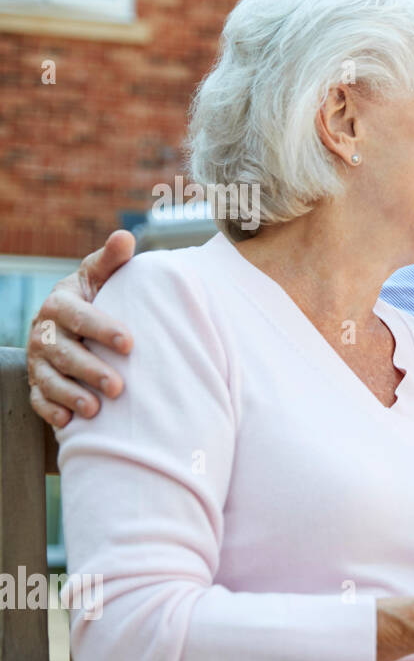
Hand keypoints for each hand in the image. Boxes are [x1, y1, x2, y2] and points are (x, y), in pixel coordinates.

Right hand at [27, 230, 135, 426]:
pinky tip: (68, 422)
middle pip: (64, 352)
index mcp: (61, 303)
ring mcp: (39, 359)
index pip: (79, 316)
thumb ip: (111, 261)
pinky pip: (38, 398)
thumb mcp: (99, 276)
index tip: (130, 343)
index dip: (102, 329)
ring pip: (50, 379)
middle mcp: (45, 331)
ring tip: (96, 410)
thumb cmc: (94, 296)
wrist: (69, 320)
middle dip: (90, 370)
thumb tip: (125, 237)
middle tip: (119, 387)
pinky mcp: (37, 381)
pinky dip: (51, 410)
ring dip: (71, 395)